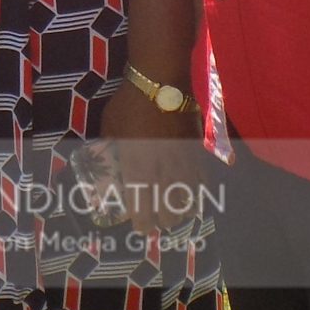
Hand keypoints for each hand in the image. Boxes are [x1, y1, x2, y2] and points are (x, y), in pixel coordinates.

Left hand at [82, 72, 204, 239]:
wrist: (161, 80)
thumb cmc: (129, 102)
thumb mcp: (111, 126)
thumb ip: (113, 146)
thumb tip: (109, 158)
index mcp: (137, 163)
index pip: (140, 200)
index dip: (142, 218)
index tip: (141, 229)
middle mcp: (160, 166)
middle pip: (165, 202)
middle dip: (163, 219)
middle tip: (159, 226)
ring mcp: (180, 158)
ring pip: (185, 192)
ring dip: (181, 209)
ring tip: (177, 219)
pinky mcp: (194, 148)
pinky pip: (200, 175)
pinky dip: (199, 190)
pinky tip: (197, 200)